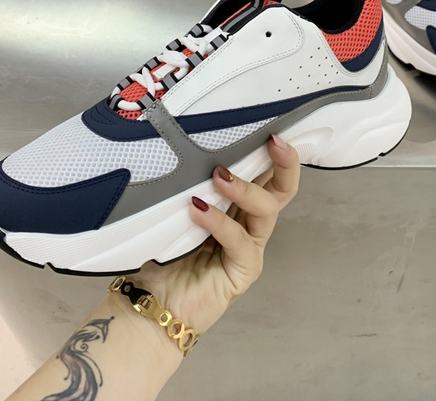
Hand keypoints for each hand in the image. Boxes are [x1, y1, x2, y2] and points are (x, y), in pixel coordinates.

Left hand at [136, 134, 299, 335]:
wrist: (151, 307)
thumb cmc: (162, 256)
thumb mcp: (174, 210)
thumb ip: (187, 184)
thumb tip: (184, 145)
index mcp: (237, 206)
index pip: (265, 174)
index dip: (273, 152)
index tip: (269, 128)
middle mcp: (249, 225)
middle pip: (282, 190)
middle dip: (284, 163)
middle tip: (272, 142)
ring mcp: (249, 248)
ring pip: (266, 210)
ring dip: (245, 189)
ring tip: (218, 176)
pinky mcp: (243, 270)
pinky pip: (240, 240)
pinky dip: (220, 221)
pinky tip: (198, 210)